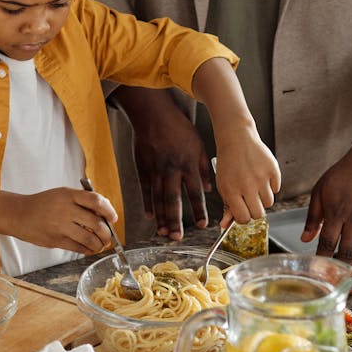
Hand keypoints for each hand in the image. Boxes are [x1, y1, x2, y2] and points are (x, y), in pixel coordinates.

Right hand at [16, 187, 116, 254]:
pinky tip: (88, 249)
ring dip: (99, 245)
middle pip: (96, 223)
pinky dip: (87, 250)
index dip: (109, 210)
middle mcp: (65, 210)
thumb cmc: (44, 204)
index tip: (113, 218)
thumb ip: (81, 201)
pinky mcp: (55, 240)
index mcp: (68, 195)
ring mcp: (60, 226)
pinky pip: (78, 248)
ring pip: (89, 239)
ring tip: (101, 245)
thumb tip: (105, 215)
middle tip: (109, 237)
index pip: (96, 200)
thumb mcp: (62, 194)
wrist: (19, 214)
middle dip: (107, 234)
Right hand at [114, 87, 211, 237]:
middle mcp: (171, 170)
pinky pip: (145, 190)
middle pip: (173, 200)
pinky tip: (150, 216)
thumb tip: (210, 188)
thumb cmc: (178, 127)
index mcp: (187, 164)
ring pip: (158, 199)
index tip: (202, 225)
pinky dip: (147, 204)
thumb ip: (204, 168)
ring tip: (163, 233)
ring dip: (161, 218)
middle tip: (177, 237)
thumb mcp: (198, 144)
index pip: (194, 192)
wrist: (153, 114)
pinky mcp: (142, 168)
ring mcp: (155, 170)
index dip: (198, 210)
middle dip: (175, 221)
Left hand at [213, 125, 280, 226]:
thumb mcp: (223, 185)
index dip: (244, 218)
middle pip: (259, 214)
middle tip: (250, 200)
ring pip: (269, 203)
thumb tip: (226, 226)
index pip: (244, 218)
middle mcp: (247, 185)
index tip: (243, 211)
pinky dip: (271, 186)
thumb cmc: (228, 163)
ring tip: (255, 185)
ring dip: (263, 198)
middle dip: (255, 210)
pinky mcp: (273, 169)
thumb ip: (227, 206)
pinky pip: (277, 188)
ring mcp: (262, 177)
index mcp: (231, 190)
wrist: (237, 138)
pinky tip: (261, 176)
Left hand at [301, 147, 351, 293]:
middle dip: (343, 273)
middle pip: (348, 252)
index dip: (323, 261)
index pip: (328, 242)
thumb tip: (304, 240)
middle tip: (339, 290)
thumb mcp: (322, 190)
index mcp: (336, 211)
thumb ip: (313, 216)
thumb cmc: (344, 174)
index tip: (319, 275)